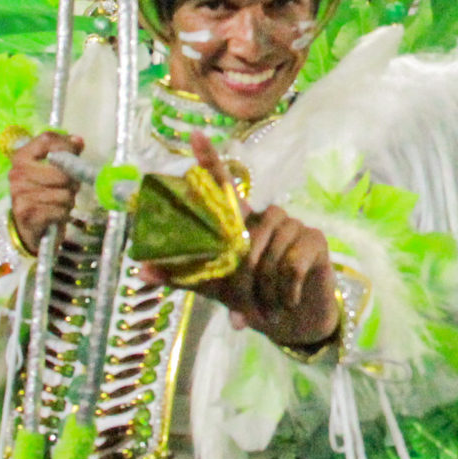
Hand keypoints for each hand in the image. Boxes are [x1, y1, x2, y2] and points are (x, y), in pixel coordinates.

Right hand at [7, 132, 84, 248]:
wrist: (27, 226)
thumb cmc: (44, 193)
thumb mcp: (52, 169)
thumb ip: (66, 152)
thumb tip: (78, 141)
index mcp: (21, 157)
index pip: (48, 140)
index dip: (67, 146)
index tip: (74, 154)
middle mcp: (17, 173)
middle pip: (62, 172)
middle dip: (72, 182)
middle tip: (68, 187)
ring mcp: (20, 194)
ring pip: (65, 194)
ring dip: (68, 200)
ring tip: (59, 202)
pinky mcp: (27, 214)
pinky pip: (61, 210)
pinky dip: (63, 214)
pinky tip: (55, 213)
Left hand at [153, 134, 340, 350]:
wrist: (293, 322)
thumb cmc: (254, 298)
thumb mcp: (215, 288)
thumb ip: (183, 277)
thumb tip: (142, 271)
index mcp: (241, 222)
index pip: (224, 184)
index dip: (210, 159)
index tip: (194, 136)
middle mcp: (266, 217)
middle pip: (249, 230)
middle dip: (245, 271)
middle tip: (246, 300)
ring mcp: (293, 225)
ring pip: (272, 248)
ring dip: (266, 284)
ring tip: (268, 302)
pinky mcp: (315, 240)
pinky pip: (293, 262)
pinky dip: (286, 288)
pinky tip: (288, 299)